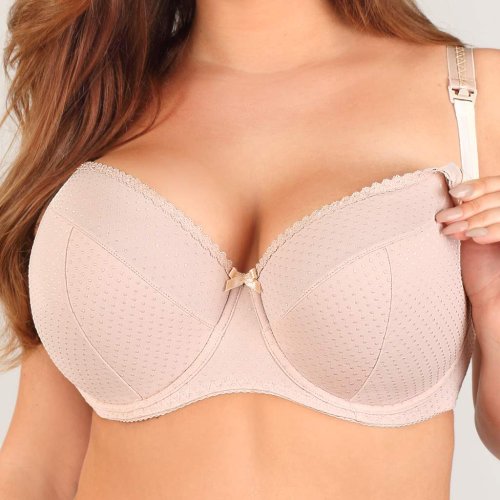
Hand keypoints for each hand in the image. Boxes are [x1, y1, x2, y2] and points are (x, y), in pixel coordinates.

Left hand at [435, 176, 499, 319]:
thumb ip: (467, 214)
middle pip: (498, 195)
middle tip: (446, 217)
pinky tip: (475, 237)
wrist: (492, 300)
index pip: (496, 184)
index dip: (476, 186)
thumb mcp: (470, 234)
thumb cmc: (481, 268)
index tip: (454, 193)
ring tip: (456, 231)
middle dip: (470, 206)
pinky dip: (492, 230)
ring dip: (475, 219)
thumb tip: (449, 195)